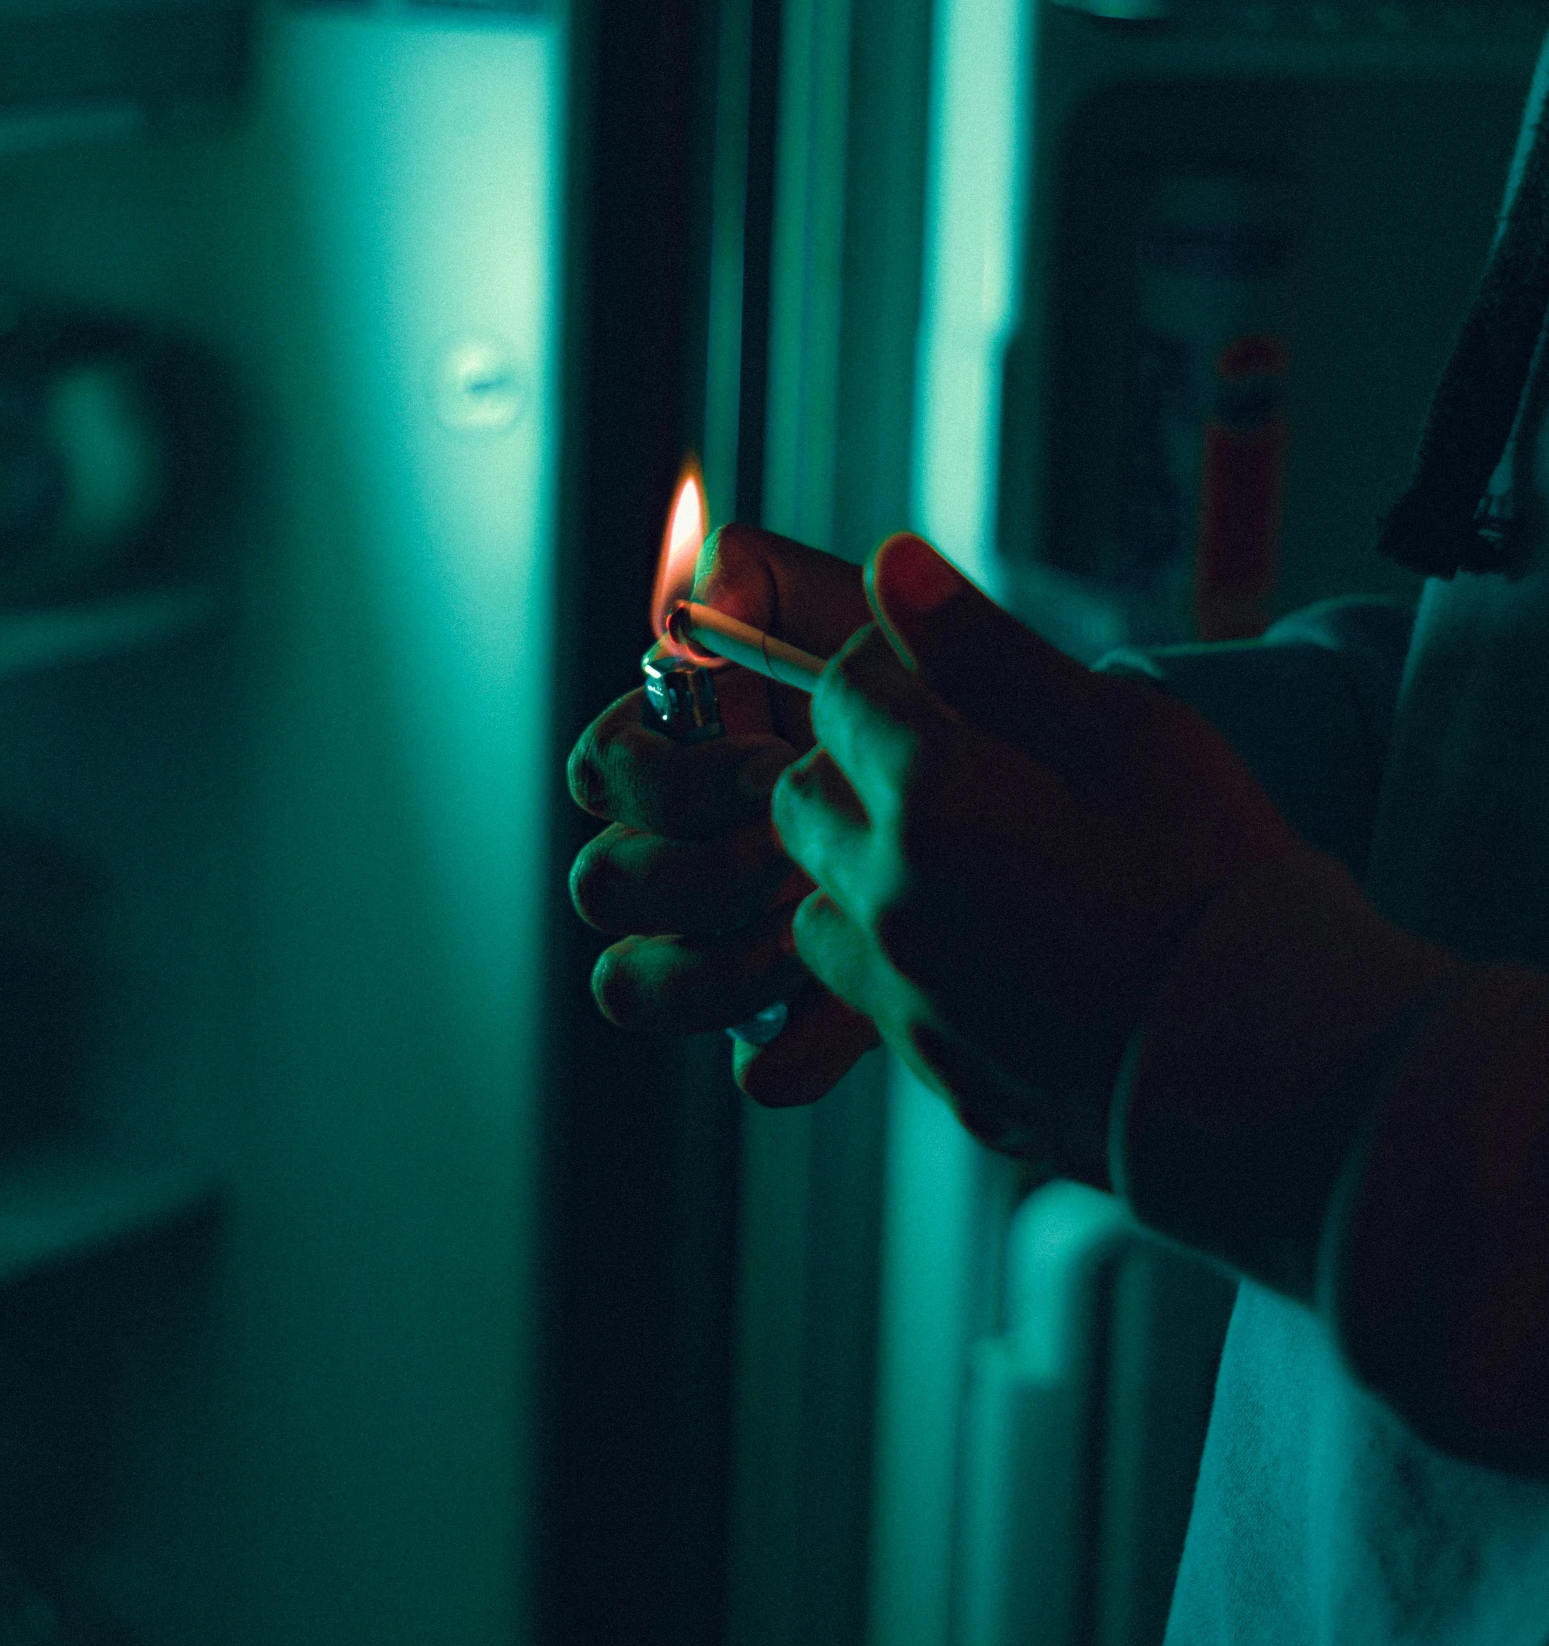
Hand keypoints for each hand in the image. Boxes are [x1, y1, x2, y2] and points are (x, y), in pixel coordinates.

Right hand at [566, 525, 881, 1102]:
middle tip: (788, 849)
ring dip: (714, 962)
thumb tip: (688, 594)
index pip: (601, 771)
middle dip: (692, 868)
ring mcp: (725, 945)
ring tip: (806, 928)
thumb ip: (768, 580)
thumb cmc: (932, 694)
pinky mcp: (791, 1022)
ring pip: (631, 984)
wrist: (1046, 798)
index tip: (770, 761)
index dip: (667, 778)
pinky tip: (849, 1014)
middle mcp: (685, 855)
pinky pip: (753, 1066)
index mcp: (685, 758)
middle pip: (600, 885)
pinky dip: (796, 1046)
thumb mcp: (862, 621)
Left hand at [771, 533, 1304, 1179]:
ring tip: (973, 864)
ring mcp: (906, 995)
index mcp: (933, 798)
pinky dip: (899, 955)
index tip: (960, 687)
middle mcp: (891, 900)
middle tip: (965, 769)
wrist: (1279, 1067)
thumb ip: (990, 649)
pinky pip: (868, 991)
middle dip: (858, 763)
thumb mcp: (1127, 732)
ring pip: (817, 899)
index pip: (842, 688)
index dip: (898, 669)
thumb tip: (894, 565)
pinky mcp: (935, 1068)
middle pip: (802, 792)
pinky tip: (995, 948)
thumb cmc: (1218, 882)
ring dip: (864, 866)